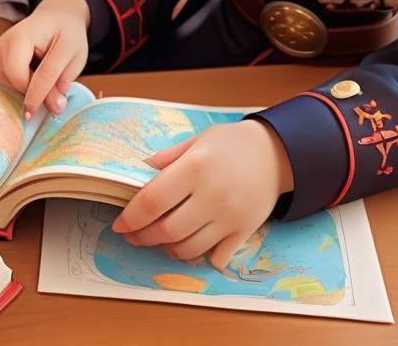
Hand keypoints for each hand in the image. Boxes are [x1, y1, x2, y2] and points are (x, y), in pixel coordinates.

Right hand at [0, 0, 89, 118]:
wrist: (57, 15)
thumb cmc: (67, 33)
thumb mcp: (73, 55)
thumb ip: (62, 80)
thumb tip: (55, 109)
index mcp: (27, 34)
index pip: (32, 72)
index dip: (35, 96)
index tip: (31, 116)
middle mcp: (7, 40)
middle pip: (15, 78)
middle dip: (32, 92)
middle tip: (55, 96)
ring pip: (10, 80)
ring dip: (28, 86)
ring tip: (45, 70)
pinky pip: (8, 78)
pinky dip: (22, 81)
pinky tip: (34, 70)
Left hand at [112, 120, 293, 272]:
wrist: (278, 153)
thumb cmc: (232, 143)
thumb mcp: (198, 140)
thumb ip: (168, 157)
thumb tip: (141, 168)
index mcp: (195, 168)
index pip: (153, 201)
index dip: (131, 217)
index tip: (119, 224)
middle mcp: (212, 196)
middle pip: (167, 230)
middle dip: (143, 237)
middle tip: (133, 236)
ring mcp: (230, 217)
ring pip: (189, 248)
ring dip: (167, 248)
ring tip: (159, 239)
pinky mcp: (245, 232)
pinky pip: (216, 256)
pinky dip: (199, 256)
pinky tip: (190, 245)